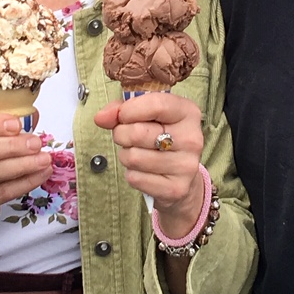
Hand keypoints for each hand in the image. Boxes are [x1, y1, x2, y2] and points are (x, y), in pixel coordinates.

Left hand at [93, 93, 205, 239]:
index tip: (122, 116)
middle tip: (127, 138)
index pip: (156, 104)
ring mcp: (186, 165)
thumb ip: (122, 110)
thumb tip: (101, 117)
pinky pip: (135, 178)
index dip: (129, 110)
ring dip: (126, 156)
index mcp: (188, 112)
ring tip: (137, 154)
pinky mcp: (176, 189)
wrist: (181, 177)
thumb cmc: (160, 138)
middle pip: (138, 133)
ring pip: (133, 157)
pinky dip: (131, 174)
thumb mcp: (146, 116)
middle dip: (121, 135)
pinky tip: (143, 171)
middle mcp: (192, 138)